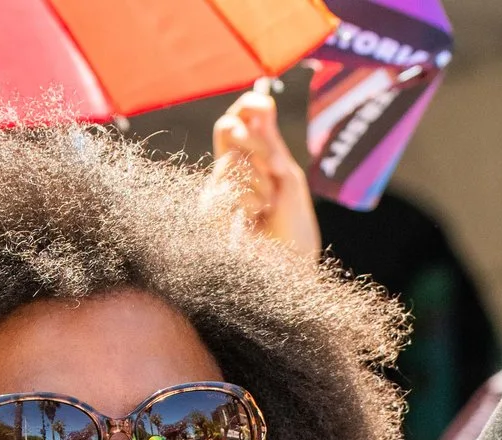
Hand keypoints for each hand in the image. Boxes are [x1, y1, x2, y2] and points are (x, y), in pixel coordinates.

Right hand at [204, 86, 320, 260]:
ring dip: (258, 182)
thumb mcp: (287, 179)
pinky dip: (249, 199)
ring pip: (231, 160)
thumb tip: (262, 104)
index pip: (238, 122)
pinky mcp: (208, 212)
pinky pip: (227, 186)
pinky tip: (254, 218)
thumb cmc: (293, 233)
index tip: (265, 103)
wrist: (288, 273)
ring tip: (266, 208)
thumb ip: (271, 144)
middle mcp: (228, 173)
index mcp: (250, 162)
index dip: (248, 106)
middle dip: (256, 144)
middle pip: (228, 129)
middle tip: (272, 170)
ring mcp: (216, 191)